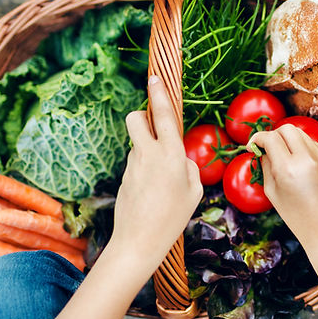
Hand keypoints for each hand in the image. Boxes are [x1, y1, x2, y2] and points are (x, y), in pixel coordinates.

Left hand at [108, 75, 202, 269]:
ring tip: (160, 184)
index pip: (164, 115)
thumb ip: (189, 167)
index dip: (159, 94)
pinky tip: (151, 195)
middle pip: (136, 118)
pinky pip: (137, 164)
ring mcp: (133, 165)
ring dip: (148, 152)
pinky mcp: (124, 177)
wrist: (138, 240)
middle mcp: (148, 154)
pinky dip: (144, 172)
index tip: (154, 77)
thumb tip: (180, 158)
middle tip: (153, 128)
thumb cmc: (172, 217)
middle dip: (142, 116)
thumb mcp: (193, 191)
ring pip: (138, 144)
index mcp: (170, 154)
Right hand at [249, 126, 317, 318]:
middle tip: (268, 148)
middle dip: (273, 134)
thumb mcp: (273, 193)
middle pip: (286, 129)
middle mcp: (306, 159)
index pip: (270, 138)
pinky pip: (312, 143)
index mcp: (288, 169)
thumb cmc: (297, 216)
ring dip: (288, 139)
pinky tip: (297, 160)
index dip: (257, 139)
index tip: (252, 146)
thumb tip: (261, 150)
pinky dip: (302, 146)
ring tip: (283, 154)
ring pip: (301, 133)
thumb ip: (265, 167)